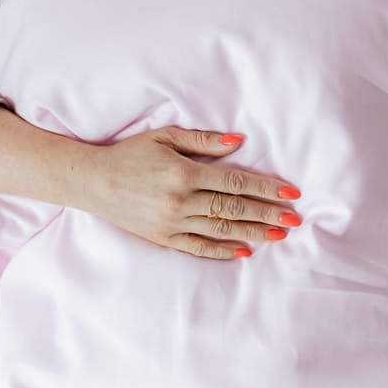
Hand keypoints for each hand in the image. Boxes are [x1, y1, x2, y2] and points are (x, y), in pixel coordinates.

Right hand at [81, 125, 302, 260]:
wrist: (93, 182)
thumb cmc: (130, 153)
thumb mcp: (165, 136)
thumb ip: (203, 141)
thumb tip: (239, 143)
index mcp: (184, 172)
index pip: (235, 182)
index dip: (265, 188)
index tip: (290, 193)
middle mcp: (181, 201)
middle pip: (234, 208)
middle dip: (268, 214)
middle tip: (295, 219)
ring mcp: (172, 223)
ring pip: (221, 230)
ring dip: (254, 233)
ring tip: (279, 235)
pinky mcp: (163, 238)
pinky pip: (199, 247)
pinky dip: (223, 250)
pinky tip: (244, 251)